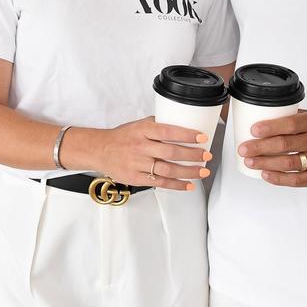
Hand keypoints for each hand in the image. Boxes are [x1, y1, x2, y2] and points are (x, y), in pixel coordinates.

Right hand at [87, 117, 213, 190]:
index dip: (186, 135)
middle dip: (192, 155)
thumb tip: (178, 122)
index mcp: (142, 131)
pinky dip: (176, 184)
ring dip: (188, 172)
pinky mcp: (136, 178)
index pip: (168, 132)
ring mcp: (138, 164)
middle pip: (170, 152)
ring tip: (203, 172)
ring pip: (167, 169)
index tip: (201, 137)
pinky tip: (188, 184)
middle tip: (206, 155)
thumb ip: (156, 124)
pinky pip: (160, 182)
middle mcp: (141, 147)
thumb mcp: (137, 125)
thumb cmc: (120, 137)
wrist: (100, 150)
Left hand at [237, 111, 306, 187]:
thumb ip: (298, 118)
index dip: (269, 127)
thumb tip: (270, 116)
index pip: (290, 124)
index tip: (253, 129)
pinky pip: (296, 180)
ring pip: (287, 163)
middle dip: (259, 147)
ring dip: (264, 163)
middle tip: (243, 148)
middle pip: (284, 144)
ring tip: (249, 161)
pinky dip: (278, 179)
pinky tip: (265, 175)